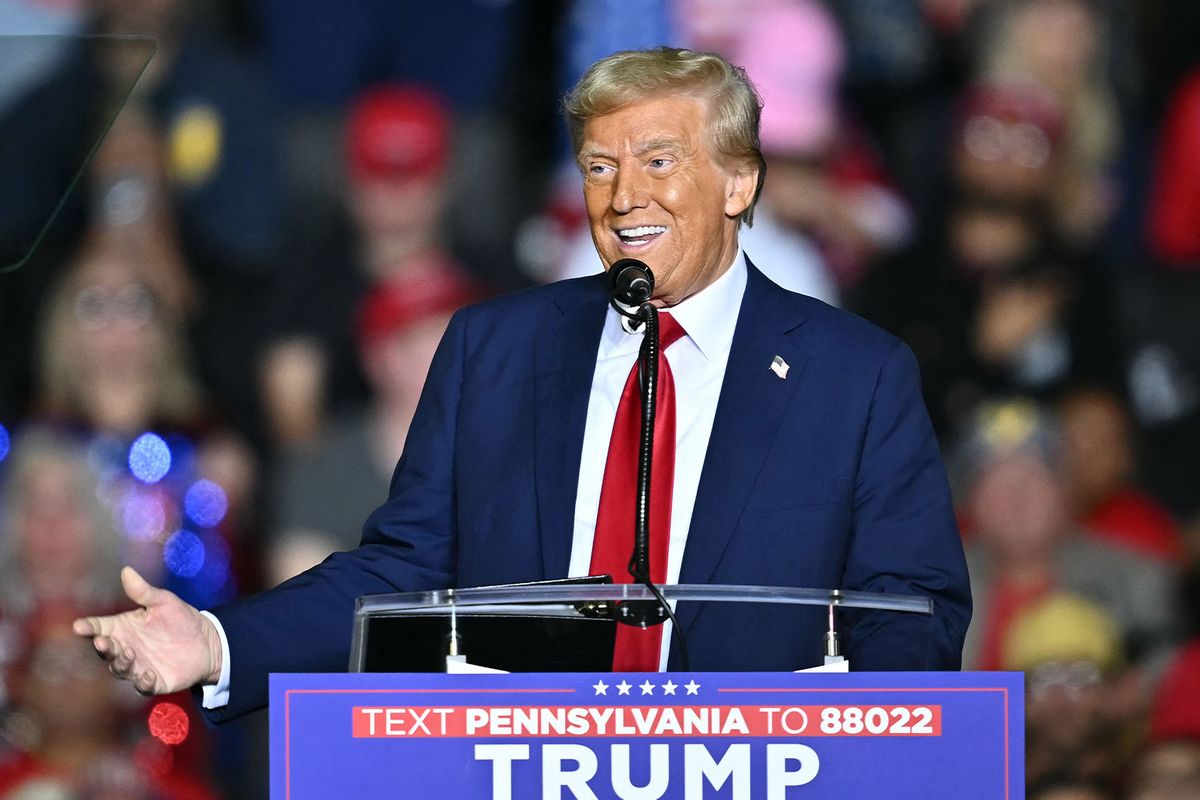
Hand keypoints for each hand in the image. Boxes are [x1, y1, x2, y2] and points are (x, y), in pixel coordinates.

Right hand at [73, 566, 222, 695]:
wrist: (208, 641)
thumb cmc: (181, 619)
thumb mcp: (164, 601)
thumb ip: (144, 591)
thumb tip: (126, 570)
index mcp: (125, 628)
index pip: (100, 627)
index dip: (88, 627)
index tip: (79, 626)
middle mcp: (126, 648)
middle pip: (106, 651)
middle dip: (102, 648)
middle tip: (102, 642)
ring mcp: (138, 666)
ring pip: (120, 669)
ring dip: (121, 663)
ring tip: (129, 653)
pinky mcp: (154, 681)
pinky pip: (143, 686)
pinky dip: (143, 682)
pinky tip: (148, 675)